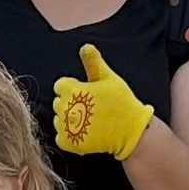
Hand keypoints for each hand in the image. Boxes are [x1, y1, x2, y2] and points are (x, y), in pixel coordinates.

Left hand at [52, 44, 154, 158]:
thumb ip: (93, 62)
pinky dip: (69, 136)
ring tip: (89, 120)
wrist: (130, 130)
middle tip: (90, 107)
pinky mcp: (68, 143)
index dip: (73, 88)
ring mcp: (66, 127)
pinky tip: (84, 132)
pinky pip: (60, 137)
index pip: (60, 86)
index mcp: (72, 90)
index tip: (86, 92)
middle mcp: (65, 108)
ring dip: (69, 119)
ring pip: (58, 120)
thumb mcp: (109, 77)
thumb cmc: (121, 102)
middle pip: (58, 102)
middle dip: (70, 103)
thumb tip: (85, 46)